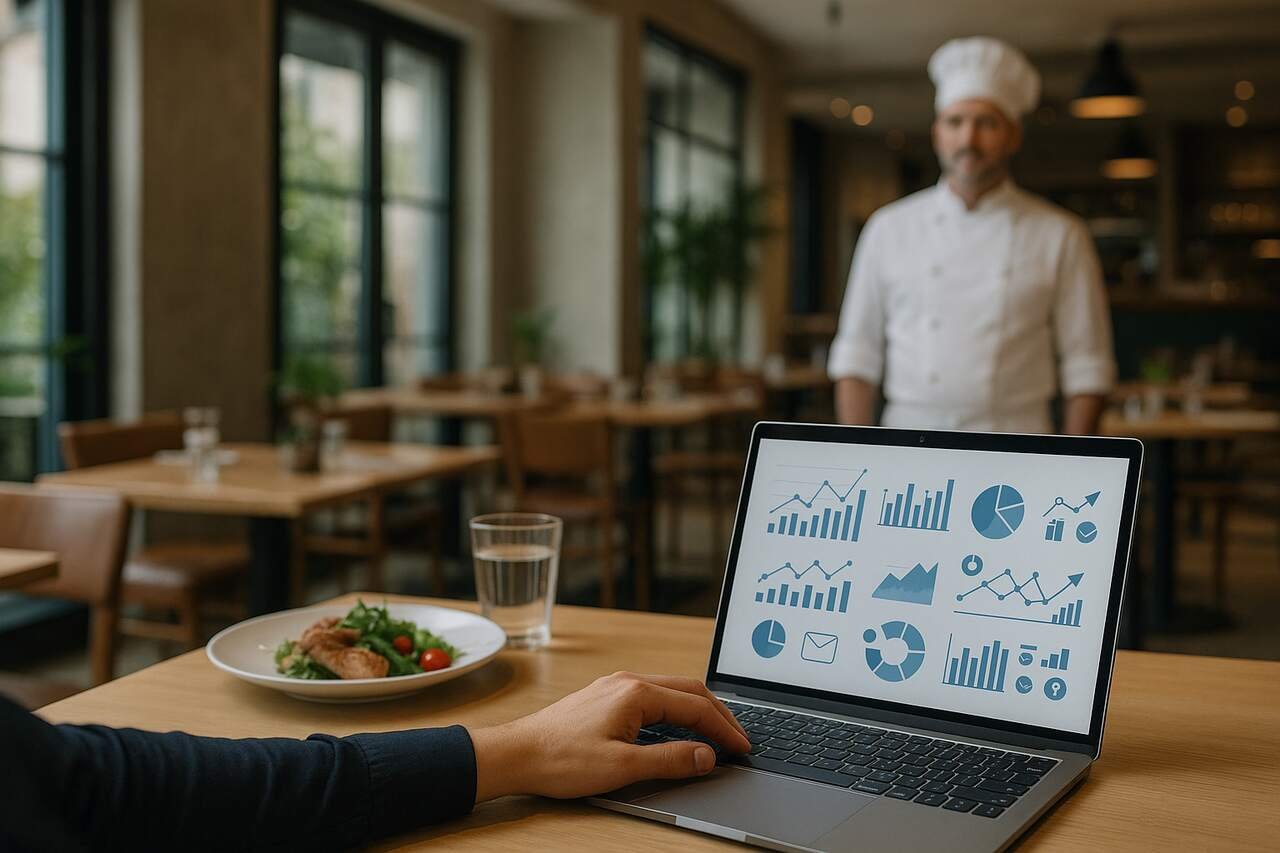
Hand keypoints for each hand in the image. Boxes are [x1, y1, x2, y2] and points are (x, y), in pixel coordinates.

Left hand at [467, 671, 750, 801]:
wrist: (517, 754)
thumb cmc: (561, 760)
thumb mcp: (622, 767)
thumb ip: (670, 760)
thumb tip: (707, 756)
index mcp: (636, 693)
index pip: (696, 707)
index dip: (724, 730)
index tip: (742, 749)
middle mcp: (628, 682)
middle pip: (689, 691)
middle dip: (718, 714)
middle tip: (738, 740)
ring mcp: (615, 687)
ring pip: (671, 692)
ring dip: (697, 711)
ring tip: (715, 735)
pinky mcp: (605, 697)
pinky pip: (653, 697)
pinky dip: (676, 712)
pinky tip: (677, 729)